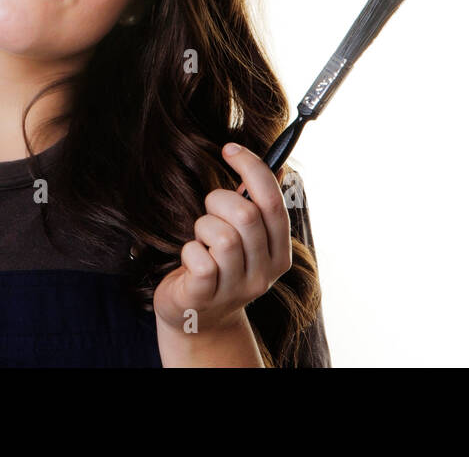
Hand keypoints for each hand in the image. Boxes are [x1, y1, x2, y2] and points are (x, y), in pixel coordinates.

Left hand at [153, 142, 292, 335]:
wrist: (198, 320)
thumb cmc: (219, 267)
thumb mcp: (244, 238)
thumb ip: (256, 206)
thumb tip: (277, 165)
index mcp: (279, 252)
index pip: (274, 202)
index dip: (252, 167)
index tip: (229, 148)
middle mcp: (264, 272)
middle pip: (247, 215)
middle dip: (219, 200)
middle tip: (209, 212)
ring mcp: (237, 288)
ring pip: (223, 236)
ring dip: (202, 227)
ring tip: (200, 239)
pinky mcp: (206, 297)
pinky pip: (200, 260)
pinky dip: (189, 250)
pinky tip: (190, 259)